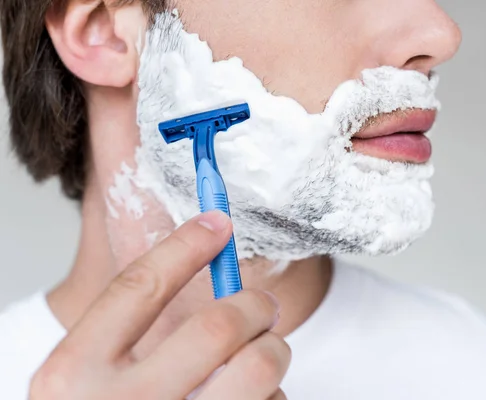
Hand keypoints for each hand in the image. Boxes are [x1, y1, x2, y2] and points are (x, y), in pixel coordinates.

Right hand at [29, 211, 289, 399]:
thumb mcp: (87, 388)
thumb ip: (130, 338)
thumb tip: (210, 270)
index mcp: (72, 379)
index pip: (140, 287)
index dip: (186, 246)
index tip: (219, 223)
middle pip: (218, 328)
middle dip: (255, 306)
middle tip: (263, 307)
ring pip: (259, 371)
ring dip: (272, 359)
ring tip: (258, 369)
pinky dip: (275, 399)